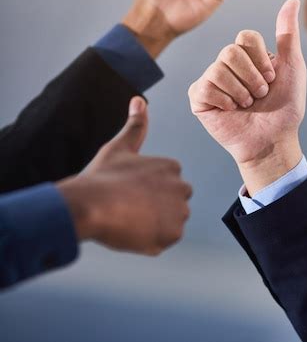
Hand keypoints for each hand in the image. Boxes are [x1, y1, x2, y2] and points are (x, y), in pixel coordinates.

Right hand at [58, 97, 191, 254]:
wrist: (90, 205)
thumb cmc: (102, 176)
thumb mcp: (120, 146)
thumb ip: (136, 125)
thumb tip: (140, 100)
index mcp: (172, 166)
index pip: (166, 184)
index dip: (145, 191)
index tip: (128, 191)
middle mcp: (182, 188)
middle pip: (171, 203)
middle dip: (155, 207)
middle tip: (128, 207)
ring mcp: (178, 213)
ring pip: (168, 224)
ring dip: (152, 225)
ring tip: (128, 218)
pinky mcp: (170, 236)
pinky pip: (162, 242)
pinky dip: (148, 241)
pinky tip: (131, 232)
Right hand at [188, 0, 305, 194]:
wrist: (273, 140)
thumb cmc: (285, 106)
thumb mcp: (292, 66)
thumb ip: (287, 34)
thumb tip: (292, 0)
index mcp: (247, 55)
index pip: (245, 37)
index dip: (261, 60)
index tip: (271, 78)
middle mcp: (226, 63)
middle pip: (230, 51)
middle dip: (252, 77)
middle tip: (260, 95)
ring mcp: (211, 79)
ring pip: (218, 68)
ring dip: (241, 91)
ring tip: (247, 104)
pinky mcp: (198, 97)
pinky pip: (206, 87)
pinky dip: (224, 101)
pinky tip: (231, 110)